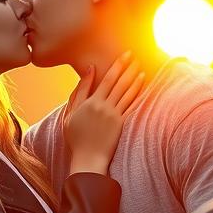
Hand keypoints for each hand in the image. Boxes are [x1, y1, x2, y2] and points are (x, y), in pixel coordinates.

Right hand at [64, 52, 144, 175]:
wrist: (87, 158)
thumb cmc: (76, 137)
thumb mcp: (70, 113)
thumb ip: (79, 91)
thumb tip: (89, 70)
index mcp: (90, 102)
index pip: (105, 79)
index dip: (116, 66)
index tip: (123, 56)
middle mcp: (103, 106)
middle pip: (118, 82)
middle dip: (126, 67)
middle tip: (134, 54)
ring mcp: (113, 115)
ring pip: (126, 91)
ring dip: (134, 77)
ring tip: (141, 65)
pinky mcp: (120, 123)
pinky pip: (130, 104)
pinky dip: (137, 92)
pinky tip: (141, 83)